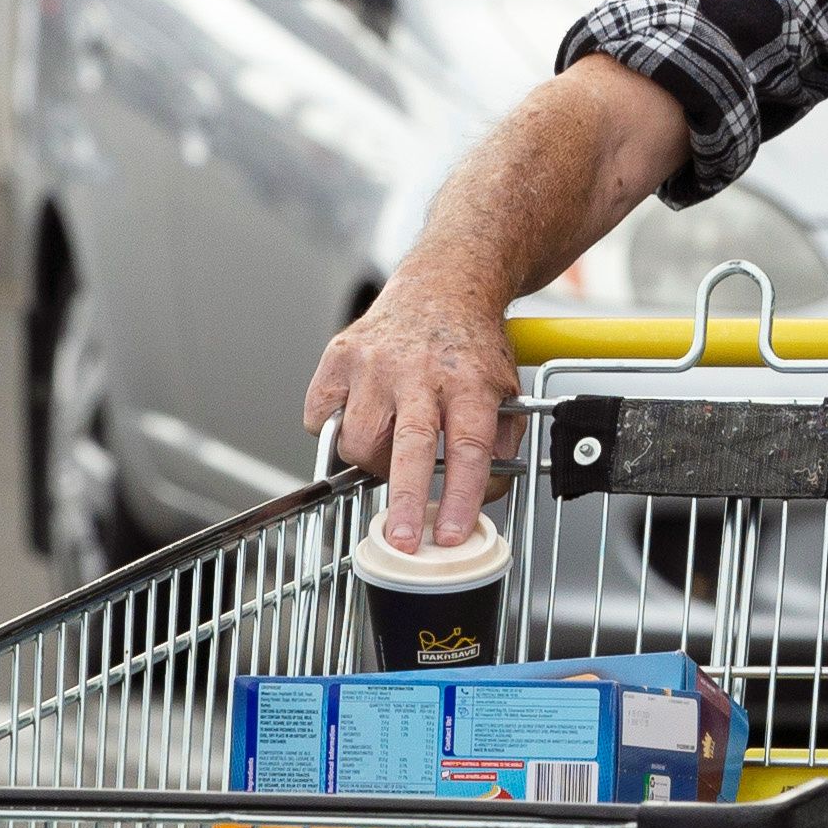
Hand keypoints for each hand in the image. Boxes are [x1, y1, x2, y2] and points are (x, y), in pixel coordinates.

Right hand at [303, 268, 519, 548]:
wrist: (442, 287)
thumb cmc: (470, 347)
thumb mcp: (507, 391)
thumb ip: (501, 446)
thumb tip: (482, 500)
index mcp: (469, 381)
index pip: (468, 446)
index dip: (459, 496)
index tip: (450, 533)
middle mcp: (420, 370)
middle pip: (408, 444)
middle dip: (402, 498)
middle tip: (401, 540)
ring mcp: (374, 363)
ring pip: (356, 439)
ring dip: (372, 463)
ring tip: (391, 452)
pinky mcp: (339, 358)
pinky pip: (321, 418)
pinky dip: (334, 432)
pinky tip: (361, 419)